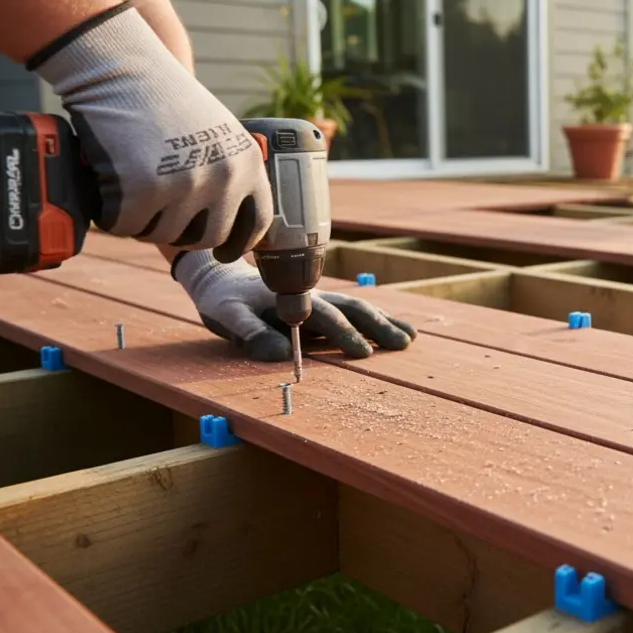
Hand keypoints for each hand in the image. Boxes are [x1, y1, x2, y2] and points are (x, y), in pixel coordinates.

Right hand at [28, 2, 272, 261]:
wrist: (123, 65)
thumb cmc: (165, 97)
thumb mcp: (218, 132)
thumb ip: (228, 171)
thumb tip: (229, 221)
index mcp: (247, 163)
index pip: (257, 222)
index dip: (239, 243)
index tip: (225, 251)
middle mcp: (223, 178)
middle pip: (207, 238)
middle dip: (181, 234)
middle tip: (158, 215)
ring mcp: (184, 185)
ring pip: (164, 235)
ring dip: (144, 222)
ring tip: (130, 189)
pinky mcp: (142, 190)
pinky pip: (127, 226)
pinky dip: (113, 215)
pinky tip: (109, 190)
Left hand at [173, 250, 416, 361]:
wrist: (222, 277)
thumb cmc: (224, 300)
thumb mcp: (227, 316)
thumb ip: (251, 333)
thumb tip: (281, 354)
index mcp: (292, 299)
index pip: (325, 318)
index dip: (344, 335)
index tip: (364, 354)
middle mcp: (312, 296)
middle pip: (352, 309)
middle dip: (378, 327)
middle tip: (402, 344)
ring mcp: (319, 299)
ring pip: (358, 308)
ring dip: (384, 322)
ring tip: (410, 337)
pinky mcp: (321, 305)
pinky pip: (353, 311)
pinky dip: (377, 318)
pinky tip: (394, 327)